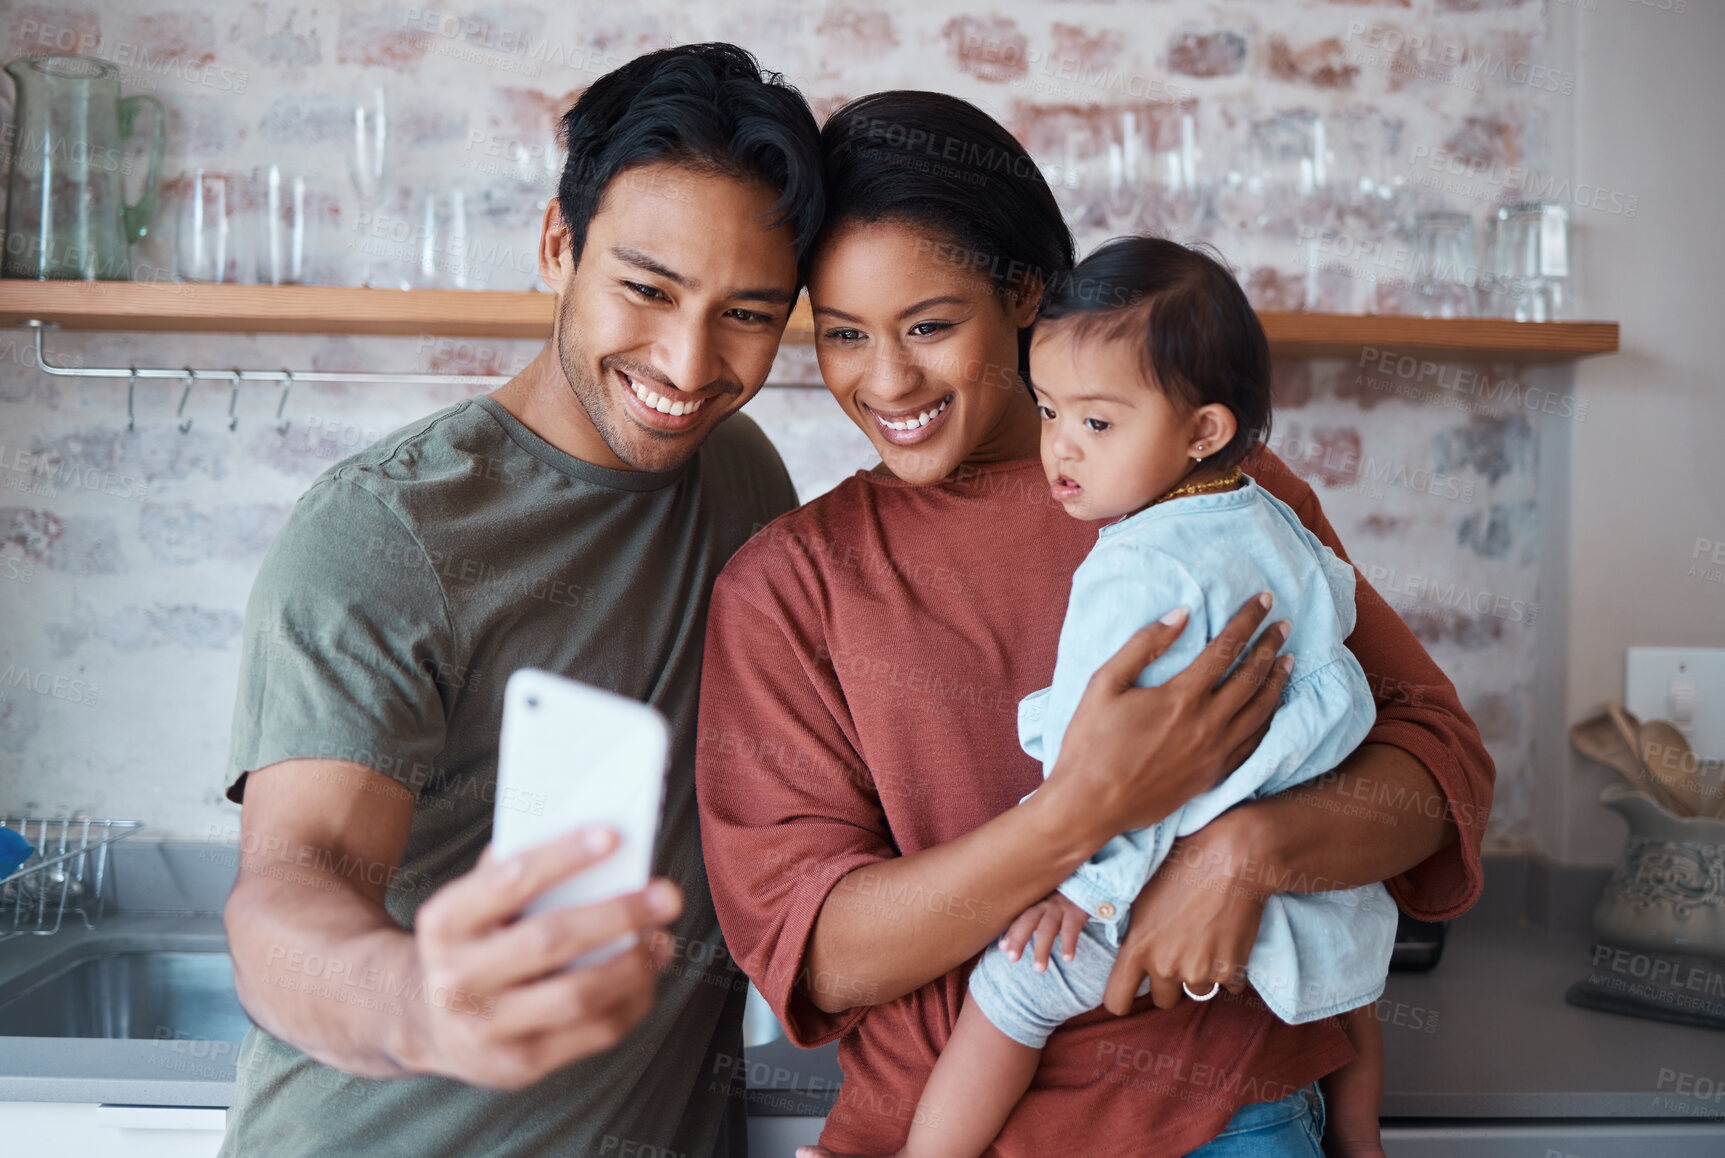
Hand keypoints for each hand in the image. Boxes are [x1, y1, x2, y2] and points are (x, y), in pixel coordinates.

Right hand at [407, 827, 682, 1088]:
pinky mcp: (521, 1064)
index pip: (510, 880)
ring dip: (634, 963)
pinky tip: (647, 975)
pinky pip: (594, 1031)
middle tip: (667, 895)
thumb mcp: (473, 901)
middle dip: (619, 913)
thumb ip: (515, 868)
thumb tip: (597, 840)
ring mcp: (487, 1029)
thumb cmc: (472, 940)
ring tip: (662, 938)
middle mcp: (457, 979)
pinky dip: (633, 999)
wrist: (426, 1018)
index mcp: (445, 922)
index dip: (564, 856)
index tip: (614, 837)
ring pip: (580, 993)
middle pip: (552, 939)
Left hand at [999, 893, 1089, 972]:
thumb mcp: (1049, 904)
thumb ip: (1035, 917)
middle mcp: (1046, 903)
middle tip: (1013, 959)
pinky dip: (1068, 944)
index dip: (1011, 932)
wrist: (1092, 883)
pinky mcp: (1078, 911)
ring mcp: (1062, 907)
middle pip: (1029, 920)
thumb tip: (1014, 942)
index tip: (1003, 947)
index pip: (1019, 917)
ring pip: (1048, 928)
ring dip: (1042, 949)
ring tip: (1039, 969)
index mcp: (1037, 903)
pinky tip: (1067, 958)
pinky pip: (1072, 929)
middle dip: (1019, 939)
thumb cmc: (1066, 899)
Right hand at [1047, 594, 1293, 845]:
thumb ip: (1143, 646)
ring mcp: (1214, 753)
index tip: (1263, 600)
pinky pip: (1254, 744)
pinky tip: (1272, 707)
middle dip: (1270, 645)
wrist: (1090, 805)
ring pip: (1261, 711)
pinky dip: (1269, 720)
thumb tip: (1181, 614)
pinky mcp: (1213, 776)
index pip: (1226, 648)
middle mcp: (1207, 724)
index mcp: (1181, 697)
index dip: (1247, 621)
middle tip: (1284, 624)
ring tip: (1288, 659)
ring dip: (1277, 681)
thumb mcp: (1104, 683)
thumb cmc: (1090, 742)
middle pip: (1251, 676)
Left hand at [1101, 815, 1264, 1014]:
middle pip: (1162, 1000)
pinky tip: (1228, 939)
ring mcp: (1200, 972)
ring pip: (1196, 991)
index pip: (1117, 1002)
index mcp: (1138, 949)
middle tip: (1179, 953)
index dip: (1122, 1001)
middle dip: (1169, 983)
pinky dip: (1230, 969)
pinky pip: (1228, 984)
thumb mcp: (1142, 896)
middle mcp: (1166, 967)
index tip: (1131, 995)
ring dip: (1200, 974)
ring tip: (1206, 939)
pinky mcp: (1231, 971)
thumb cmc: (1182, 868)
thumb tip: (1125, 951)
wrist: (1232, 861)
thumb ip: (1132, 932)